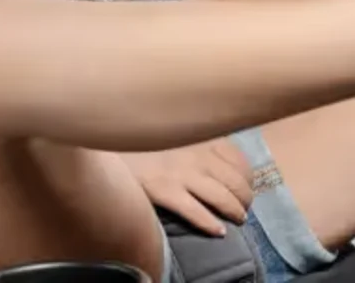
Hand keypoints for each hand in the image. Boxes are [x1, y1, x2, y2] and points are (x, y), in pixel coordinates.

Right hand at [119, 139, 254, 236]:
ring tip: (237, 219)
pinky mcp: (164, 190)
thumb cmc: (139, 130)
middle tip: (243, 208)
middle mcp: (196, 152)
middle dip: (245, 198)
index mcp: (199, 134)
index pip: (239, 159)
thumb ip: (192, 132)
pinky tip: (219, 231)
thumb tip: (212, 148)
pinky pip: (196, 211)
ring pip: (222, 198)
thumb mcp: (172, 123)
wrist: (107, 135)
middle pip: (236, 181)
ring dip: (235, 211)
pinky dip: (211, 223)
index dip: (247, 177)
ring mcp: (181, 172)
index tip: (244, 186)